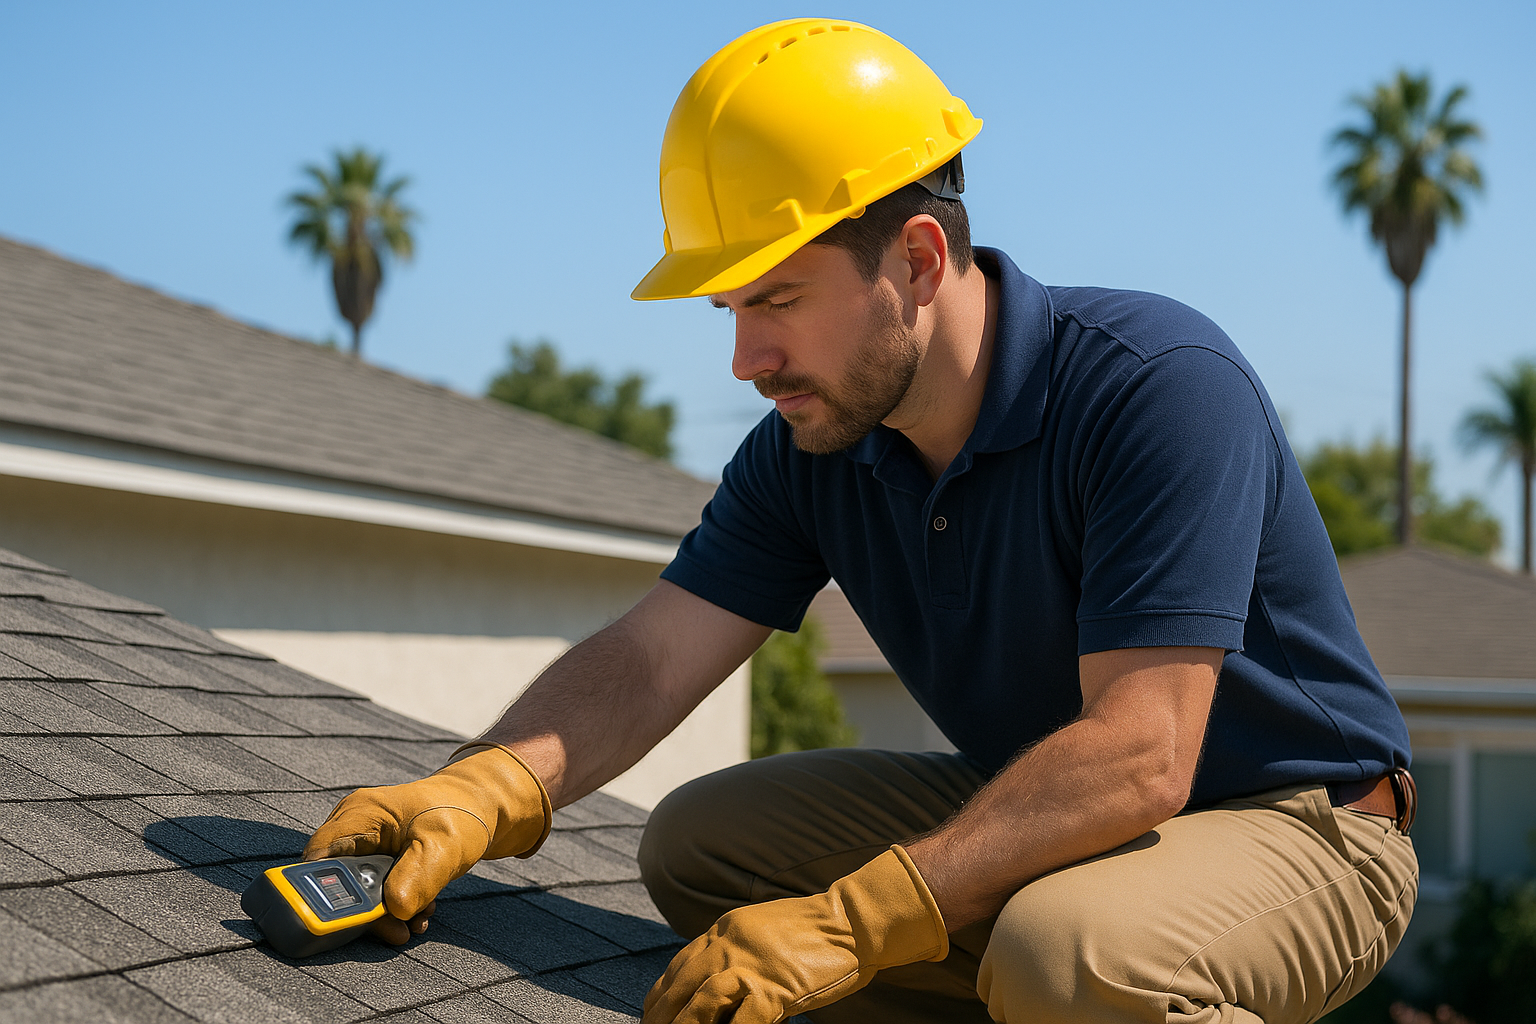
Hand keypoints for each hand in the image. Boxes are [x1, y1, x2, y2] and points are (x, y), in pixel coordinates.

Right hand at [303, 743, 551, 938]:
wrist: (484, 807)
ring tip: (420, 917)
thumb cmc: (461, 814)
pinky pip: (374, 890)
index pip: (318, 859)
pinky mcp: (378, 858)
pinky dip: (395, 905)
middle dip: (368, 911)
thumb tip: (393, 910)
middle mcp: (354, 828)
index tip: (359, 921)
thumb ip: (416, 877)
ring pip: (357, 891)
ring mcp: (365, 843)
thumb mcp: (442, 847)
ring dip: (387, 913)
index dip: (327, 893)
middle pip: (336, 881)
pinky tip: (420, 911)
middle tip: (401, 928)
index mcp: (359, 815)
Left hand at [643, 846, 946, 1023]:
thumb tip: (713, 979)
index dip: (661, 994)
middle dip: (664, 1016)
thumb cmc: (814, 930)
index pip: (680, 965)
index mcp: (725, 929)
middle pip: (684, 985)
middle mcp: (730, 944)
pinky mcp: (776, 987)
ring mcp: (752, 965)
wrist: (852, 920)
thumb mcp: (760, 929)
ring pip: (703, 1002)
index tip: (650, 1015)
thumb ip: (735, 949)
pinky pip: (743, 1021)